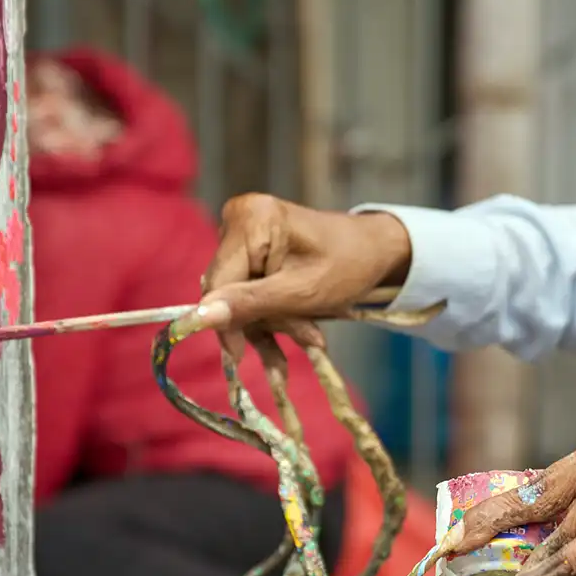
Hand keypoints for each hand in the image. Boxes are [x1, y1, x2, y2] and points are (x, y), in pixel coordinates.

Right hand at [195, 194, 412, 337]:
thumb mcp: (301, 292)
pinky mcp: (254, 250)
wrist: (376, 251)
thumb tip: (199, 317)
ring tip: (312, 337)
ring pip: (240, 296)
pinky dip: (273, 314)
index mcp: (251, 220)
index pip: (218, 281)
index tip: (239, 355)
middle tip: (306, 339)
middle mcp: (240, 219)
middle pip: (228, 289)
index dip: (225, 321)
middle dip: (263, 321)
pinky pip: (251, 290)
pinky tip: (302, 332)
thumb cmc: (349, 265)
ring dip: (273, 323)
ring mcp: (246, 234)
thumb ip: (250, 304)